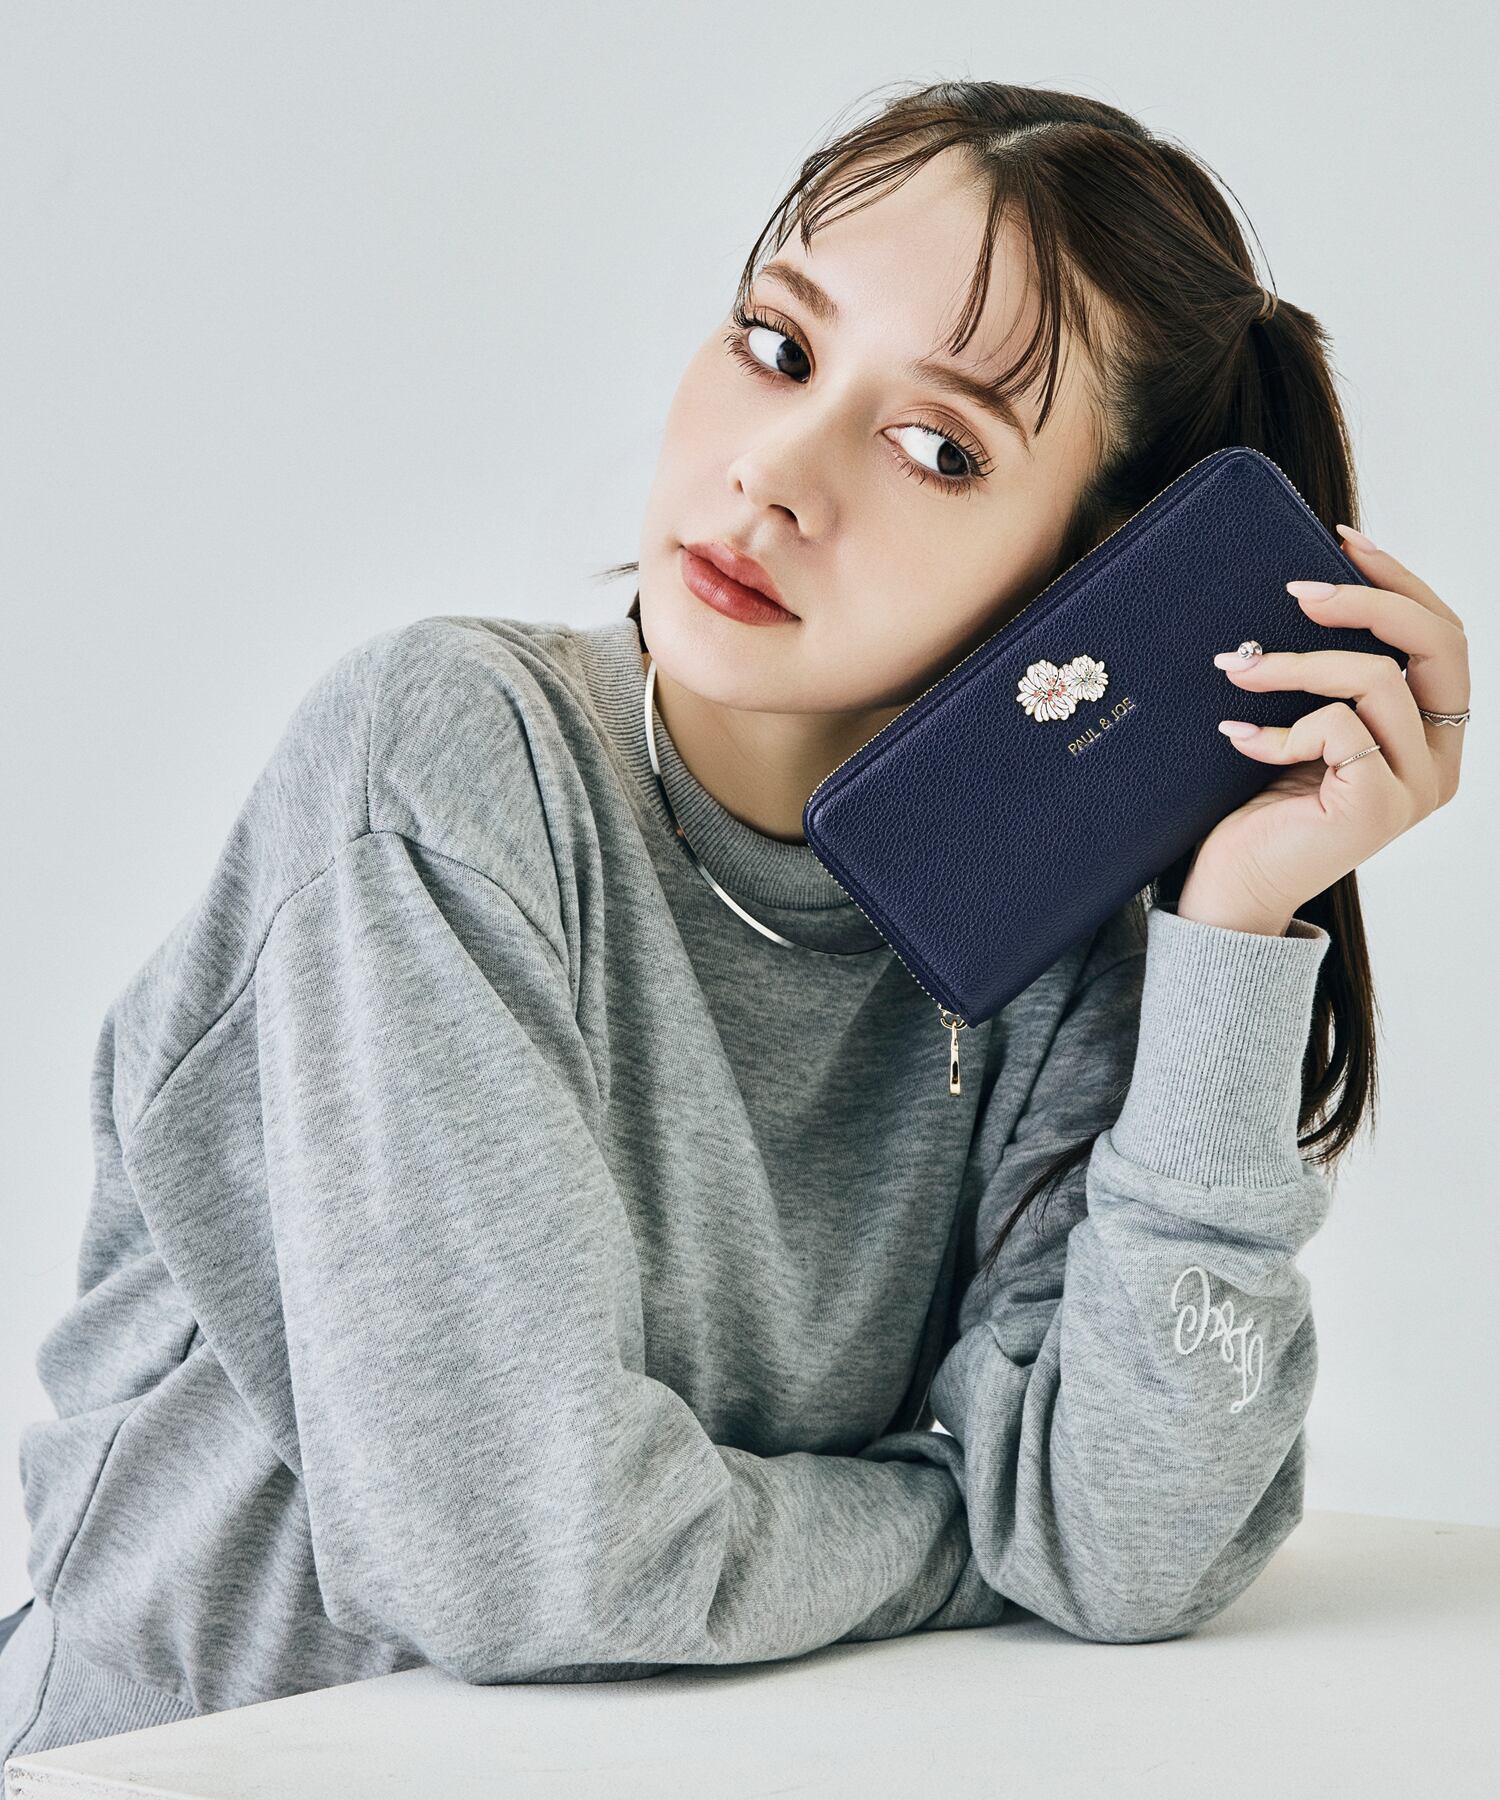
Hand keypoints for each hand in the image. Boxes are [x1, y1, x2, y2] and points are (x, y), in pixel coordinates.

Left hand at [1176, 524, 1468, 936]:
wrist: (1230, 888)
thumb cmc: (1257, 805)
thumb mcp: (1302, 724)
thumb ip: (1327, 677)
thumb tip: (1306, 590)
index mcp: (1432, 735)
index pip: (1442, 635)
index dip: (1399, 580)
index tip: (1342, 539)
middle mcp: (1439, 761)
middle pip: (1435, 643)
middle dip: (1366, 601)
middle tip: (1295, 589)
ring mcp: (1414, 789)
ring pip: (1375, 680)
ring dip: (1293, 664)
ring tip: (1234, 669)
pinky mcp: (1377, 809)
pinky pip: (1338, 731)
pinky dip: (1279, 727)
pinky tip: (1237, 739)